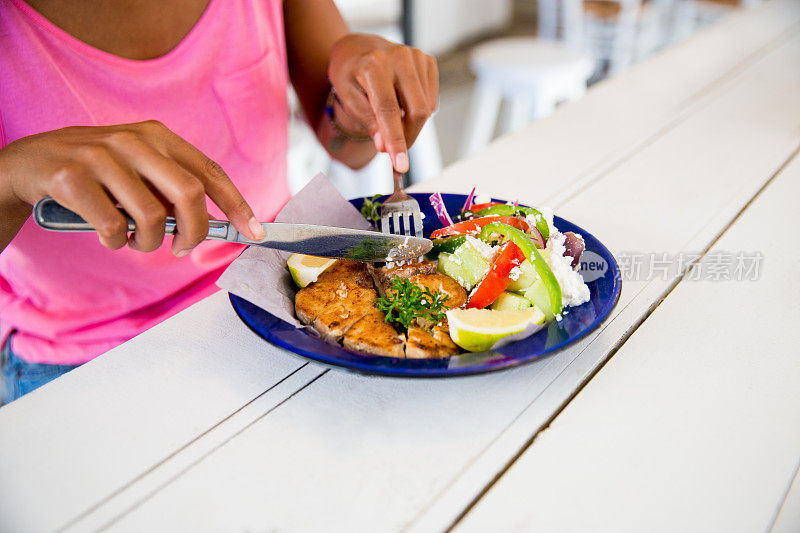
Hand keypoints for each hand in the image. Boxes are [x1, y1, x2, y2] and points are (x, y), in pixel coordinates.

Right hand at [0, 121, 263, 254]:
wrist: (26, 164)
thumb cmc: (92, 174)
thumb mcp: (136, 170)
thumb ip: (170, 189)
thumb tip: (209, 224)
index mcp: (157, 136)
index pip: (210, 171)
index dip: (237, 204)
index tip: (255, 232)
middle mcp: (134, 140)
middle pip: (190, 194)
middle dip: (195, 232)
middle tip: (182, 248)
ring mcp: (101, 155)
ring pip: (153, 217)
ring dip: (148, 243)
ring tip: (133, 240)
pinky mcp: (71, 176)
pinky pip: (114, 227)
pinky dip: (116, 242)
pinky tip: (105, 234)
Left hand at [327, 34, 438, 172]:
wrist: (359, 50)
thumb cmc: (351, 75)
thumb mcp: (348, 98)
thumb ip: (367, 122)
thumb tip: (385, 146)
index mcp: (374, 65)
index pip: (388, 109)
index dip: (395, 140)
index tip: (401, 165)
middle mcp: (399, 56)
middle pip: (417, 111)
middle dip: (408, 137)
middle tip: (394, 150)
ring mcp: (417, 57)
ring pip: (427, 108)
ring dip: (411, 124)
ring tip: (391, 117)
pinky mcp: (428, 62)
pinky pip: (431, 100)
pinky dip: (418, 111)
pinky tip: (402, 103)